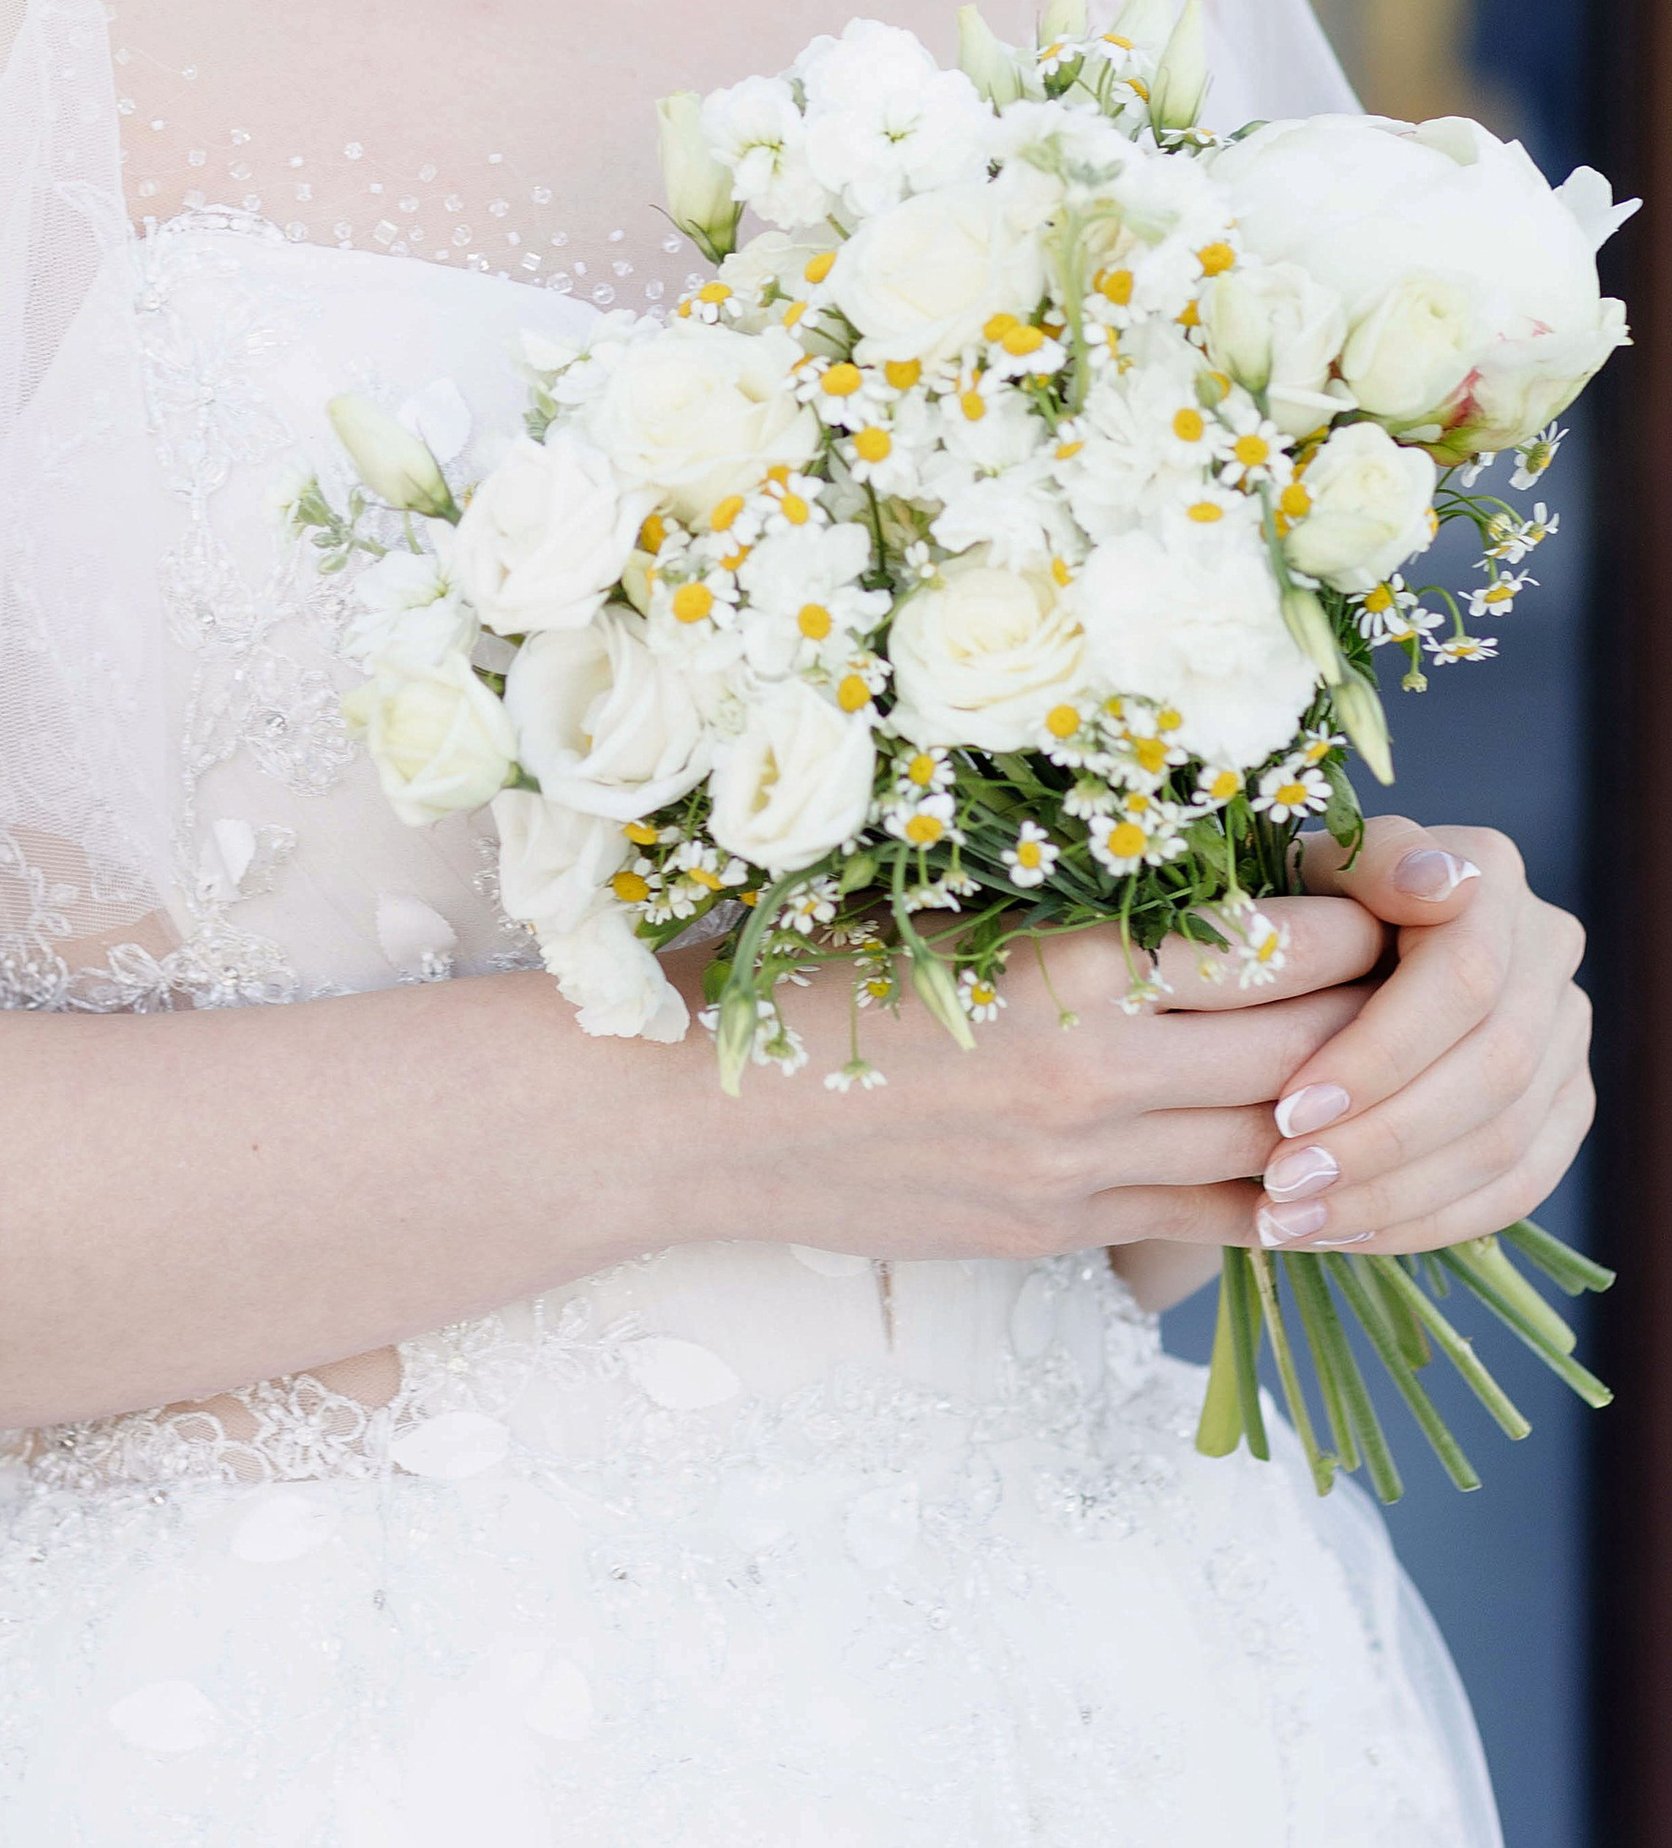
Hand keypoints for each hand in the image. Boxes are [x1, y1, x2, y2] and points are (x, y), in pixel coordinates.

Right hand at [712, 901, 1380, 1261]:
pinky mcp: (1063, 1232)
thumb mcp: (940, 906)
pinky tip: (1312, 1156)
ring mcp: (1083, 1173)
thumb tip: (1194, 869)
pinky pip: (1215, 1223)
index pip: (1262, 954)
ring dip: (1338, 1105)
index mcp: (1061, 973)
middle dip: (1370, 1013)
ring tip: (1374, 1060)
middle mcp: (1092, 1081)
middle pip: (1298, 1054)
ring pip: (1274, 1147)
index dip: (1340, 926)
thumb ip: (1066, 903)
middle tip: (1405, 971)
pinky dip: (1280, 1190)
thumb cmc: (804, 977)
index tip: (1365, 892)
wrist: (696, 1117)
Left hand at [1252, 816, 1591, 1256]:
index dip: (1379, 1055)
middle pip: (1493, 1072)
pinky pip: (1516, 1185)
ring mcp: (1565, 1032)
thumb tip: (1442, 881)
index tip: (1289, 1111)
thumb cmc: (1297, 896)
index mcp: (1490, 875)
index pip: (1462, 982)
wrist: (1323, 941)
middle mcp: (1547, 948)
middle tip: (1285, 1185)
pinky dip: (1429, 1219)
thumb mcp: (1304, 864)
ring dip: (1396, 1196)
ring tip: (1297, 1222)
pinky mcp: (1563, 1104)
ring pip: (1506, 1142)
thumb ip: (1364, 862)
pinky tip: (1346, 1232)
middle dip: (1381, 1140)